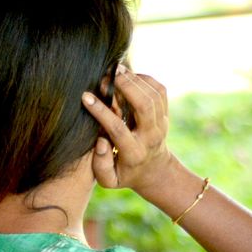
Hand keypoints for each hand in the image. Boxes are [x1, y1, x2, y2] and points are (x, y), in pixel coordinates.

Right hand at [83, 69, 172, 195]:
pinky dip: (146, 79)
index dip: (101, 111)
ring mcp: (161, 123)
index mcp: (134, 153)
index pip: (118, 129)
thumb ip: (101, 165)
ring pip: (153, 94)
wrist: (154, 171)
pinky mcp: (165, 113)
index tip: (85, 96)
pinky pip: (160, 90)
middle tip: (109, 74)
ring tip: (117, 71)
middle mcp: (151, 136)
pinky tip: (130, 76)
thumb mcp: (109, 180)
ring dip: (135, 79)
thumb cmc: (124, 173)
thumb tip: (100, 142)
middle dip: (127, 86)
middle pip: (144, 105)